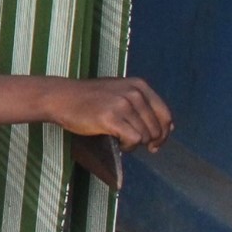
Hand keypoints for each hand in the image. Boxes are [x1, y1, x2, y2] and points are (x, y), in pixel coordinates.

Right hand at [49, 76, 173, 152]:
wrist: (61, 97)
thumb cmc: (89, 98)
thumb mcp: (120, 93)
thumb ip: (143, 105)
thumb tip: (170, 128)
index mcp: (139, 85)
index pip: (165, 115)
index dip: (164, 133)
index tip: (155, 143)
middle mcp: (134, 92)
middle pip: (157, 128)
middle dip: (148, 141)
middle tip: (131, 142)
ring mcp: (123, 104)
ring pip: (145, 136)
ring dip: (135, 143)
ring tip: (120, 139)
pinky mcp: (111, 117)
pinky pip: (134, 139)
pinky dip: (128, 146)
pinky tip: (117, 142)